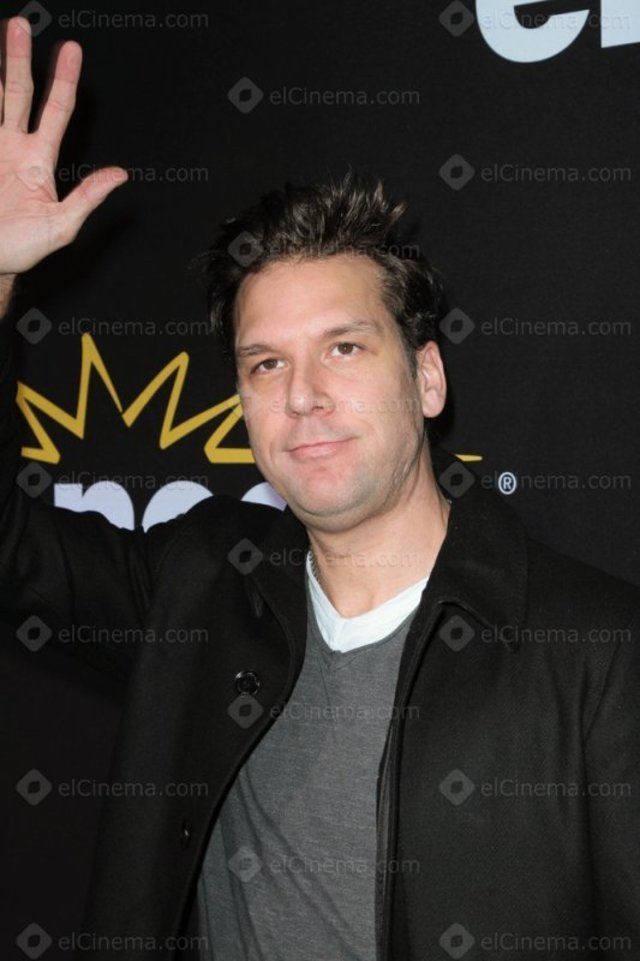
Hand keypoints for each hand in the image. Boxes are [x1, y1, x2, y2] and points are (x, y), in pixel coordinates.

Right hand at [0, 16, 127, 277]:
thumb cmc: (21, 249)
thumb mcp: (61, 227)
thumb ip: (88, 197)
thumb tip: (119, 175)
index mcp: (38, 161)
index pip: (55, 111)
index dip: (64, 80)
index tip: (72, 50)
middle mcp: (12, 147)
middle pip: (17, 92)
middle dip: (18, 58)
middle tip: (19, 25)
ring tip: (1, 35)